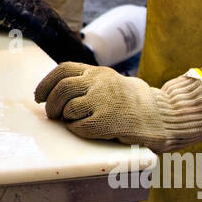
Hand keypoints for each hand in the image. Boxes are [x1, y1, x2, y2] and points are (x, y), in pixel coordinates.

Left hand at [34, 63, 201, 153]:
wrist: (163, 114)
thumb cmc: (132, 102)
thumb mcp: (109, 82)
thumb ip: (87, 82)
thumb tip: (55, 91)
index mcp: (97, 72)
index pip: (62, 71)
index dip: (45, 84)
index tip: (38, 97)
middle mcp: (99, 82)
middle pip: (61, 89)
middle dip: (51, 104)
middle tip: (52, 115)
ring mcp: (104, 101)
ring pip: (69, 109)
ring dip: (65, 119)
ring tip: (71, 123)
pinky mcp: (109, 121)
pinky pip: (80, 127)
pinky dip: (77, 130)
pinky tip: (85, 131)